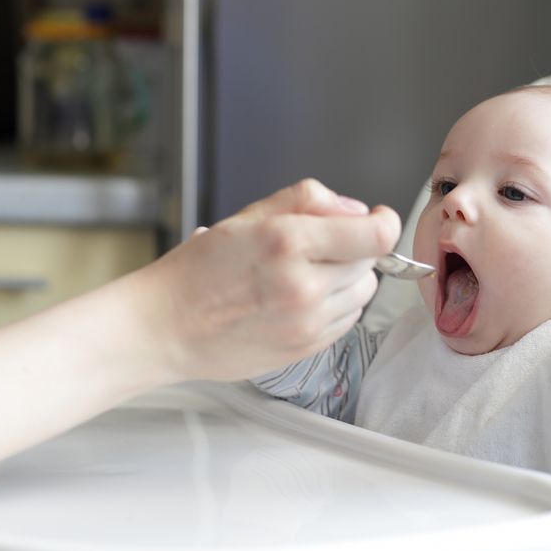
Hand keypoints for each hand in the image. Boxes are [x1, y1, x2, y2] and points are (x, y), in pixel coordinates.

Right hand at [132, 178, 400, 381]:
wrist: (166, 327)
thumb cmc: (199, 270)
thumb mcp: (248, 216)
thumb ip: (308, 200)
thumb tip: (356, 210)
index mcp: (288, 243)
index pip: (376, 235)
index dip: (383, 222)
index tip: (376, 218)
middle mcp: (303, 286)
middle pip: (370, 262)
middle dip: (353, 248)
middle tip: (316, 248)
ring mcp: (307, 323)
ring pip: (364, 293)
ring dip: (347, 280)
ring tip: (306, 276)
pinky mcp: (307, 349)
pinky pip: (347, 320)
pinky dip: (335, 306)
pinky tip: (300, 300)